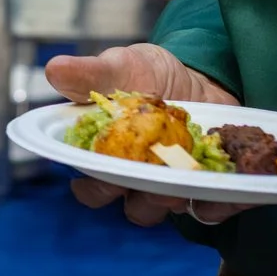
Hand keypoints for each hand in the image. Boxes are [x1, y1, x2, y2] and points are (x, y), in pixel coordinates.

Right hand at [43, 43, 243, 227]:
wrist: (200, 73)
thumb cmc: (149, 72)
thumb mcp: (121, 66)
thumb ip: (90, 75)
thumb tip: (54, 70)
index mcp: (107, 154)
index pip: (91, 185)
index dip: (94, 186)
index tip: (105, 171)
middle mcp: (137, 175)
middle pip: (131, 206)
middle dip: (140, 198)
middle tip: (151, 178)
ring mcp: (172, 182)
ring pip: (167, 209)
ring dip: (174, 200)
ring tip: (183, 178)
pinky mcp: (205, 184)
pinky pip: (210, 208)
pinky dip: (215, 204)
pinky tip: (223, 190)